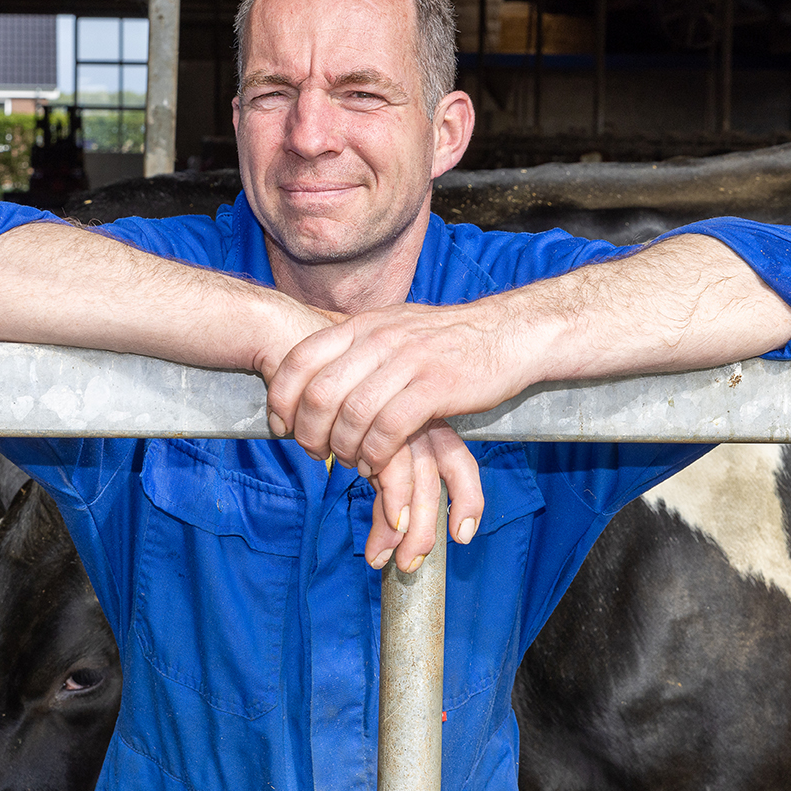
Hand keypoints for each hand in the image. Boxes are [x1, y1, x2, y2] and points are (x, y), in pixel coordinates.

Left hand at [266, 302, 528, 566]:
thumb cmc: (448, 339)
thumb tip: (314, 370)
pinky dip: (375, 455)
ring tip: (348, 462)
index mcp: (363, 324)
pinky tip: (376, 465)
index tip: (281, 426)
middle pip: (320, 392)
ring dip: (342, 448)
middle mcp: (380, 339)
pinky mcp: (436, 388)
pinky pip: (389, 429)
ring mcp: (408, 362)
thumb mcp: (393, 326)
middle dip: (308, 432)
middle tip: (314, 453)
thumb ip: (356, 345)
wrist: (509, 333)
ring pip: (351, 414)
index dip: (281, 397)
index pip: (301, 358)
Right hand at [361, 421, 483, 570]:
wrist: (321, 378)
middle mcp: (418, 426)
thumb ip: (384, 497)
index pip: (459, 463)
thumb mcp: (376, 462)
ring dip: (406, 522)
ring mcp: (397, 424)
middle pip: (433, 480)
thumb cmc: (352, 425)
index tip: (462, 535)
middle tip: (410, 562)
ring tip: (386, 555)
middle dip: (424, 527)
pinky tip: (386, 522)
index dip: (467, 498)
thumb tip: (380, 553)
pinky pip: (389, 465)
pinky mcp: (374, 423)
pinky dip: (390, 499)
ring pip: (414, 478)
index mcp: (429, 429)